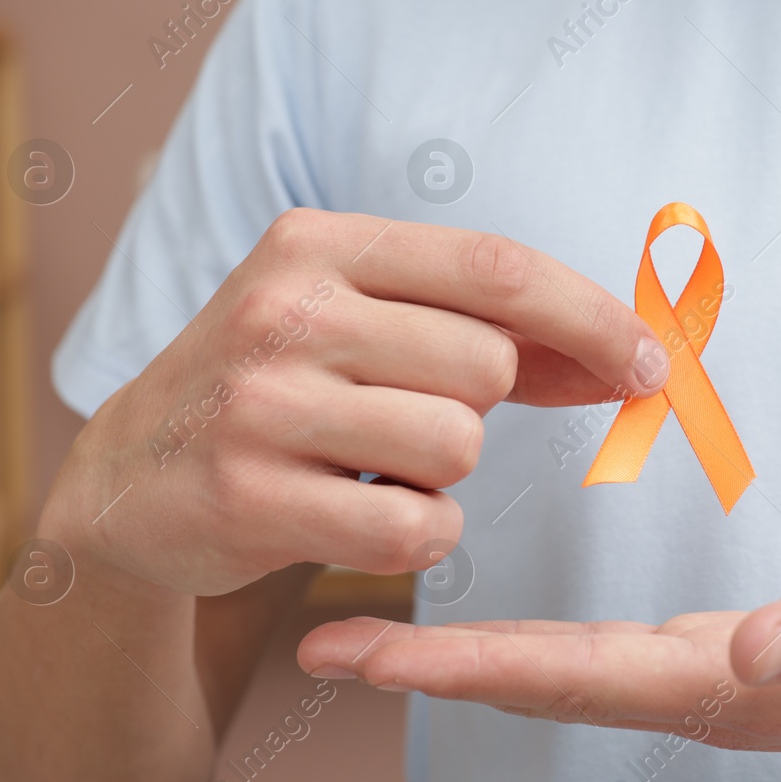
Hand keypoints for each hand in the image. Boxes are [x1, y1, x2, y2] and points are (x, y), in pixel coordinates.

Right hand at [42, 208, 668, 595]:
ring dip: (441, 475)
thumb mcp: (362, 324)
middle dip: (478, 408)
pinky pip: (413, 531)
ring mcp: (260, 404)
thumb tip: (631, 358)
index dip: (591, 317)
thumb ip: (487, 329)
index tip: (650, 363)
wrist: (130, 477)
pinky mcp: (247, 497)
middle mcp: (283, 310)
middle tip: (409, 418)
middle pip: (486, 367)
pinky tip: (356, 517)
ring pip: (455, 447)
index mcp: (319, 243)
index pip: (495, 268)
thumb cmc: (282, 388)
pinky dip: (413, 537)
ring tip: (369, 465)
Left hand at [296, 548, 780, 775]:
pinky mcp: (724, 661)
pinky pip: (599, 660)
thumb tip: (746, 642)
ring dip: (460, 662)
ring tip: (370, 642)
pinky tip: (491, 636)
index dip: (466, 667)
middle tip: (321, 650)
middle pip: (541, 683)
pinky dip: (525, 650)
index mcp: (734, 679)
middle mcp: (702, 688)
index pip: (577, 674)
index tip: (367, 654)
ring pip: (561, 675)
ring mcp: (708, 681)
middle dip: (428, 671)